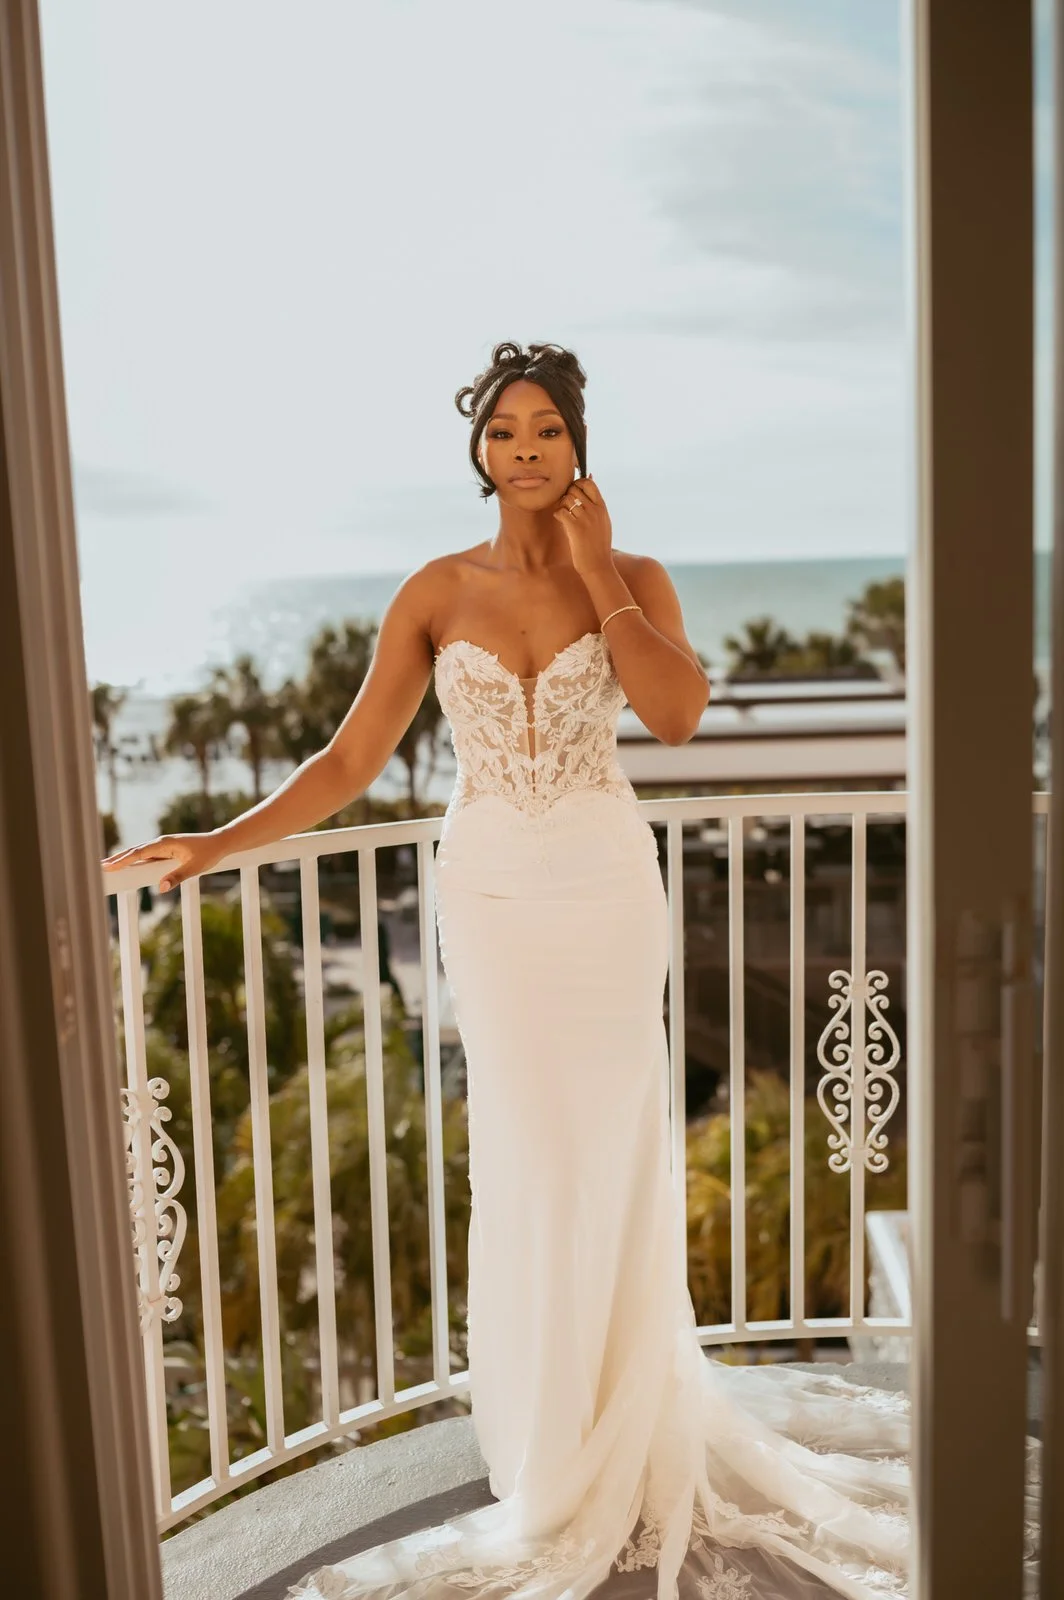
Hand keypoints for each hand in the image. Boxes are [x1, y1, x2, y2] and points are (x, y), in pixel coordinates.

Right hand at [101, 831, 227, 893]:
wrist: (219, 842)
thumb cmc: (209, 854)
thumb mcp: (195, 868)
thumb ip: (178, 877)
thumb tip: (160, 888)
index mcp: (165, 844)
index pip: (139, 853)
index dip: (123, 860)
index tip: (108, 866)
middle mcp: (161, 843)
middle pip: (134, 851)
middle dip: (117, 859)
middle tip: (99, 866)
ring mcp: (162, 846)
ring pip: (139, 853)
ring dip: (124, 858)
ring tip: (108, 865)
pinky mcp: (166, 850)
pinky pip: (146, 856)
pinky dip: (135, 860)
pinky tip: (127, 865)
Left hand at [552, 475, 612, 573]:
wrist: (599, 565)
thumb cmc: (599, 544)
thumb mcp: (603, 520)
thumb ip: (596, 501)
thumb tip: (591, 476)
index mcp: (602, 507)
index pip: (589, 483)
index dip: (577, 484)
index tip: (573, 494)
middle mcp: (595, 510)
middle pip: (575, 488)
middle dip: (566, 494)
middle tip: (565, 505)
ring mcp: (586, 518)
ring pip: (567, 499)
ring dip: (561, 504)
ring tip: (563, 514)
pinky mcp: (576, 528)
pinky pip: (561, 511)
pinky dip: (558, 514)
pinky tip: (561, 521)